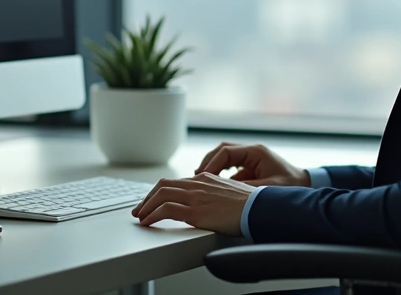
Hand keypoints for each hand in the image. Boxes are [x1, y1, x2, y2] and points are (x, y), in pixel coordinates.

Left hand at [131, 172, 253, 235]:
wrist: (259, 208)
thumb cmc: (250, 205)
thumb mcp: (231, 194)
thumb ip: (216, 195)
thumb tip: (208, 205)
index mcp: (207, 179)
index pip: (176, 182)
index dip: (160, 192)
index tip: (153, 201)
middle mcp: (199, 184)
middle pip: (164, 185)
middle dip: (148, 198)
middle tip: (140, 209)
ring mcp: (196, 196)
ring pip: (161, 195)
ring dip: (146, 206)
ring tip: (140, 217)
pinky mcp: (196, 211)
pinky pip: (166, 210)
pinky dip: (152, 215)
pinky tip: (148, 222)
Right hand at [195, 141, 310, 186]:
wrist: (306, 186)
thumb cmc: (291, 186)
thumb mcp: (267, 189)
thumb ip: (245, 188)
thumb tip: (224, 191)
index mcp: (256, 152)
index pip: (226, 151)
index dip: (212, 163)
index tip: (203, 176)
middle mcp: (252, 151)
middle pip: (222, 150)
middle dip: (208, 162)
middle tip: (197, 177)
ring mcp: (251, 158)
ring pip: (225, 157)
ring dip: (213, 167)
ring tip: (203, 181)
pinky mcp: (251, 167)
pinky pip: (231, 167)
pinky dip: (221, 175)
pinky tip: (216, 187)